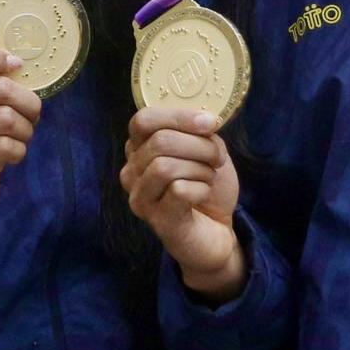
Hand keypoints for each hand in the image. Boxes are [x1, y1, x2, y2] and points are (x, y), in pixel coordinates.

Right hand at [121, 106, 242, 301]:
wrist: (217, 232)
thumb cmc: (206, 187)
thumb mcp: (206, 152)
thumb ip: (199, 134)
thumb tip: (206, 120)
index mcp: (139, 149)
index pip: (143, 120)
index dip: (179, 117)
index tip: (211, 123)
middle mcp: (131, 173)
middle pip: (160, 142)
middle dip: (200, 145)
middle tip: (217, 158)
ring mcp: (141, 199)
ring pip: (165, 167)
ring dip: (200, 168)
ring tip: (209, 177)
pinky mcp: (158, 221)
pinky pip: (178, 192)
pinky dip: (201, 189)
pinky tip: (203, 195)